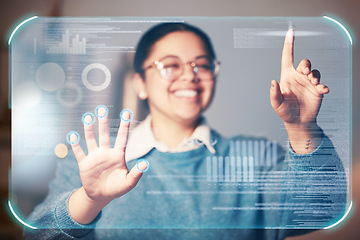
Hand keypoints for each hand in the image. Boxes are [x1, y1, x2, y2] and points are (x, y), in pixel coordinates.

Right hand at [68, 107, 147, 223]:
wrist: (101, 196)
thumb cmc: (117, 188)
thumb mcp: (129, 182)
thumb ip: (137, 173)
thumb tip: (146, 164)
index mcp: (118, 155)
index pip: (122, 137)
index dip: (124, 126)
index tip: (127, 113)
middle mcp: (106, 152)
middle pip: (104, 134)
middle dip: (103, 122)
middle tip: (101, 109)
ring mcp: (94, 157)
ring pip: (91, 139)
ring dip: (89, 129)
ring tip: (88, 117)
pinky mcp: (84, 163)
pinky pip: (79, 152)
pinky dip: (75, 144)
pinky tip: (73, 135)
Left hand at [270, 29, 328, 125]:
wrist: (298, 122)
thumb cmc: (285, 112)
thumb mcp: (276, 105)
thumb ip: (274, 94)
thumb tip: (273, 82)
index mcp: (287, 76)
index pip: (287, 57)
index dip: (289, 44)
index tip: (291, 32)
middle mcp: (298, 77)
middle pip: (304, 62)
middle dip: (306, 65)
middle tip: (306, 73)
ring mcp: (308, 83)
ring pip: (315, 70)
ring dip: (315, 74)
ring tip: (313, 82)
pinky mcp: (317, 90)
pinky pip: (322, 83)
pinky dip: (323, 86)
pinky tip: (321, 90)